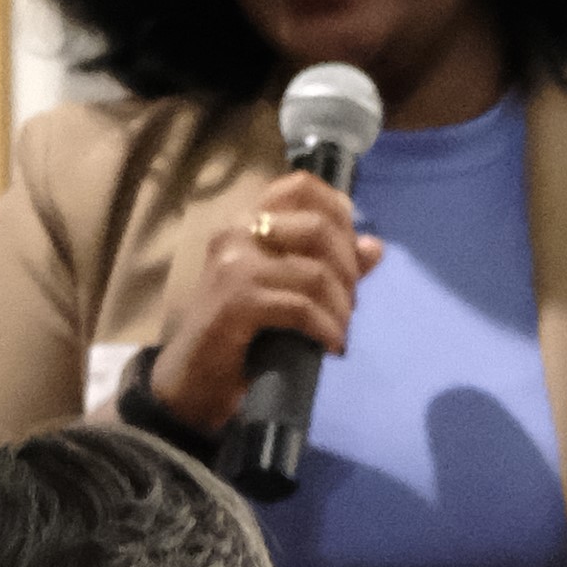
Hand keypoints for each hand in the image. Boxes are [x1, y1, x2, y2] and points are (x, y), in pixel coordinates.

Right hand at [146, 171, 384, 433]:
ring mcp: (234, 264)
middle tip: (350, 304)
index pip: (301, 186)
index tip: (354, 249)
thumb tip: (375, 246)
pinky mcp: (237, 300)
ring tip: (340, 330)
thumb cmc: (237, 333)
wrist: (191, 381)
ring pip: (316, 272)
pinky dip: (326, 328)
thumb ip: (327, 265)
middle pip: (319, 227)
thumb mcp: (285, 291)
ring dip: (340, 307)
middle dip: (348, 268)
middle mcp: (237, 230)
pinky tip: (331, 345)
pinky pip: (301, 307)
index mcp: (247, 221)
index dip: (339, 210)